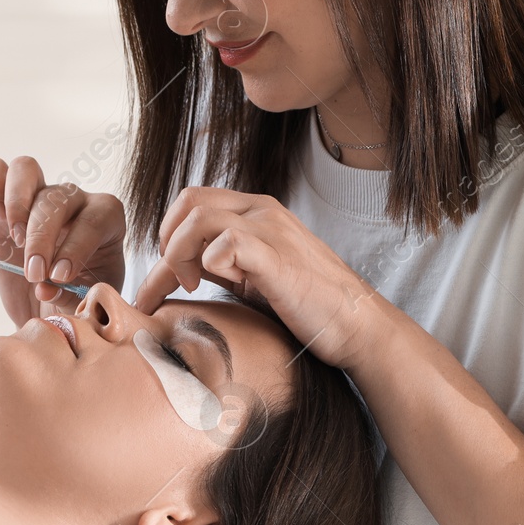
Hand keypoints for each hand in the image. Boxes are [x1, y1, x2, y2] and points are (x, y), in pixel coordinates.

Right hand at [0, 156, 126, 325]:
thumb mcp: (83, 304)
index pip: (94, 220)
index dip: (76, 247)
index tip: (59, 277)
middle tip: (34, 274)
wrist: (47, 304)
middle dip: (42, 238)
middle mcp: (73, 198)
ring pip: (26, 169)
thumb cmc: (73, 298)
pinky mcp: (4, 199)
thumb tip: (46, 288)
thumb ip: (70, 297)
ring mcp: (38, 193)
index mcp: (106, 219)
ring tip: (15, 240)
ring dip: (17, 204)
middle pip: (57, 197)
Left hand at [133, 186, 389, 370]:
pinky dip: (208, 262)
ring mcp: (271, 231)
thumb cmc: (307, 305)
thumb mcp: (253, 275)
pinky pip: (227, 241)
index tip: (166, 273)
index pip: (193, 200)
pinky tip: (213, 286)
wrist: (357, 325)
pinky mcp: (278, 258)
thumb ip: (222, 263)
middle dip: (167, 239)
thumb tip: (178, 270)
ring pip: (199, 216)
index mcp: (255, 212)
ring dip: (180, 252)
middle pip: (189, 199)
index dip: (168, 233)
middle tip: (175, 277)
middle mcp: (262, 212)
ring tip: (191, 285)